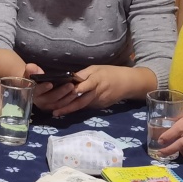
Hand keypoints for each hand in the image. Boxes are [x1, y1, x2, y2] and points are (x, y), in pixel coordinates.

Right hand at [24, 62, 76, 113]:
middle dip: (61, 92)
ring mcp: (47, 106)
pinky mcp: (54, 107)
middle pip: (50, 98)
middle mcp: (39, 101)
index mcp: (32, 92)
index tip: (50, 84)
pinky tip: (76, 94)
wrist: (34, 86)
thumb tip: (30, 67)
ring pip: (58, 103)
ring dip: (67, 97)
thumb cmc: (33, 78)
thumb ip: (31, 70)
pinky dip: (70, 101)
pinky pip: (63, 106)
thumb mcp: (31, 73)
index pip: (36, 91)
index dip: (43, 88)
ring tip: (75, 89)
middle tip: (70, 85)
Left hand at [25, 63, 148, 116]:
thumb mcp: (96, 68)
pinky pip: (87, 107)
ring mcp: (99, 101)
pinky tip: (68, 109)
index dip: (69, 93)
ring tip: (57, 112)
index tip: (57, 96)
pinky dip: (77, 108)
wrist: (128, 83)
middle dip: (67, 107)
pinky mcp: (101, 106)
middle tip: (54, 112)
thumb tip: (68, 79)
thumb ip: (82, 74)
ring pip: (82, 106)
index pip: (81, 88)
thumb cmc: (110, 72)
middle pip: (80, 101)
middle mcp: (96, 93)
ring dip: (70, 109)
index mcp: (95, 80)